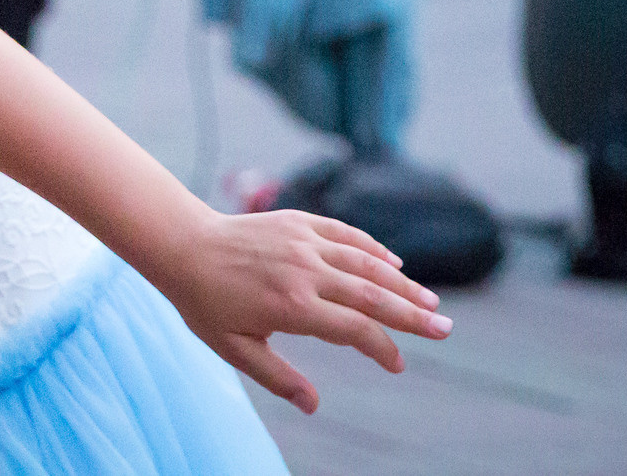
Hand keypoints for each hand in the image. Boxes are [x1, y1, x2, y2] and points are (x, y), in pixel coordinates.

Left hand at [156, 207, 450, 413]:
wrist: (182, 244)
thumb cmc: (205, 302)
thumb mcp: (234, 348)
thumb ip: (277, 377)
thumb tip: (314, 406)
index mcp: (292, 305)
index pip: (355, 330)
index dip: (382, 349)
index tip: (397, 365)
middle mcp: (305, 270)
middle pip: (372, 295)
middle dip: (413, 314)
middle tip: (444, 329)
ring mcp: (303, 241)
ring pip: (366, 263)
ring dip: (402, 283)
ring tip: (431, 302)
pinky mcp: (298, 220)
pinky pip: (346, 234)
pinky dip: (373, 248)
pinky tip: (393, 264)